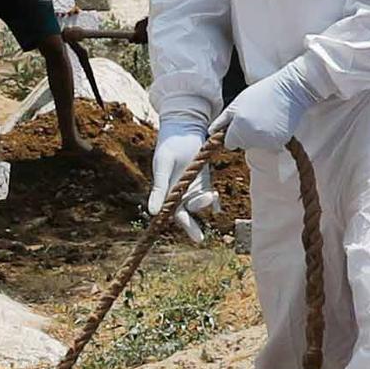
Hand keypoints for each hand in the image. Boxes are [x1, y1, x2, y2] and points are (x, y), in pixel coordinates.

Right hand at [147, 123, 220, 239]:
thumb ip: (159, 189)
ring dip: (204, 203)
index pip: (173, 213)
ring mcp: (192, 187)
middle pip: (186, 214)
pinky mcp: (204, 180)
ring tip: (211, 196)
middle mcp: (179, 193)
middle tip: (199, 239)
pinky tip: (217, 205)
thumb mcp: (163, 167)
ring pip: (198, 204)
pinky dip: (213, 202)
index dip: (179, 225)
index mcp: (167, 192)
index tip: (186, 236)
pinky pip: (209, 195)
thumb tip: (152, 212)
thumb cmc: (168, 147)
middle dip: (192, 227)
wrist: (183, 130)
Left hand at [210, 63, 315, 151]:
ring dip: (259, 137)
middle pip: (243, 145)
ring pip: (257, 146)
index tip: (240, 125)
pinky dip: (271, 138)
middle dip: (245, 135)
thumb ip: (223, 120)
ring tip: (266, 118)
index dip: (233, 134)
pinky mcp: (279, 143)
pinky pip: (270, 146)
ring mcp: (266, 141)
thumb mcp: (238, 102)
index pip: (229, 143)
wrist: (290, 90)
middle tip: (255, 117)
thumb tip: (211, 132)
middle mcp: (251, 137)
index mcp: (238, 127)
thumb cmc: (262, 93)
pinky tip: (275, 123)